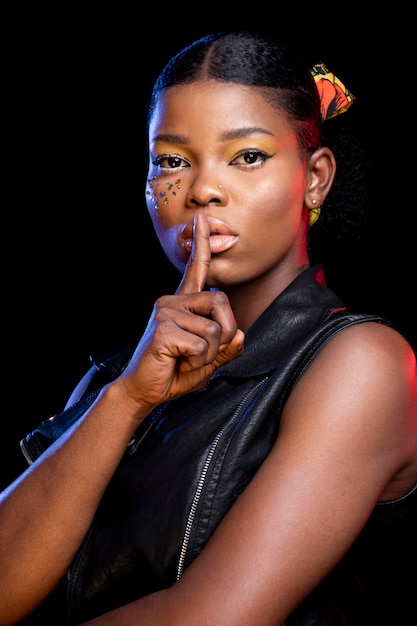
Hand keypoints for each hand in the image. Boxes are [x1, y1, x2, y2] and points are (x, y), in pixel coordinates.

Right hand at [119, 212, 243, 412]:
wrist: (142, 391)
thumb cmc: (173, 373)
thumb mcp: (208, 360)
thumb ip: (226, 347)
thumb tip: (240, 333)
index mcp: (181, 304)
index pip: (195, 270)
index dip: (202, 244)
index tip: (203, 219)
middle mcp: (171, 302)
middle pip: (222, 302)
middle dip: (225, 333)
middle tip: (203, 353)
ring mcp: (165, 312)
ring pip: (214, 329)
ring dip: (209, 354)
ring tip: (186, 360)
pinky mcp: (163, 329)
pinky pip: (202, 344)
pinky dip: (198, 361)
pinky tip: (178, 363)